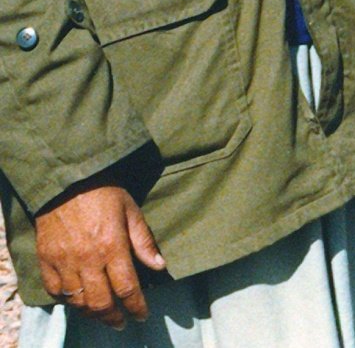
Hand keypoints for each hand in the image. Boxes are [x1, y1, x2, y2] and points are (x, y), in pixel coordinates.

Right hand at [35, 183, 164, 327]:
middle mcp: (87, 259)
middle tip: (122, 322)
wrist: (67, 180)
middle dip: (114, 317)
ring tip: (103, 315)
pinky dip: (67, 300)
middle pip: (101, 302)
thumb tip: (160, 266)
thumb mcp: (132, 212)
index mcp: (112, 247)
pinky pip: (54, 290)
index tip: (142, 315)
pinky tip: (78, 301)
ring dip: (91, 313)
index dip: (136, 306)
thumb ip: (144, 241)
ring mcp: (63, 261)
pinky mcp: (46, 260)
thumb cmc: (105, 193)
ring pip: (77, 300)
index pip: (127, 288)